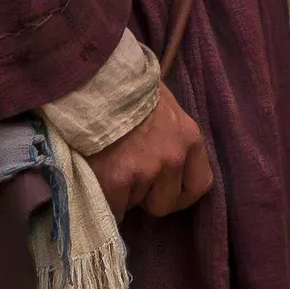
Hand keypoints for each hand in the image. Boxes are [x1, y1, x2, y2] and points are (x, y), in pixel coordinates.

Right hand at [86, 89, 215, 218]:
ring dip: (120, 194)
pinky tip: (92, 179)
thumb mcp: (160, 104)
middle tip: (125, 177)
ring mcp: (146, 171)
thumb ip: (168, 133)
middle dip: (145, 197)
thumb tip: (161, 153)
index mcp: (188, 137)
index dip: (178, 193)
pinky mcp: (117, 180)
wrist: (90, 79)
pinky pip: (112, 208)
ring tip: (104, 166)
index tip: (161, 191)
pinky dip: (101, 200)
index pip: (200, 185)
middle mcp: (173, 158)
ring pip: (133, 205)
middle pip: (164, 203)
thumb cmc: (123, 87)